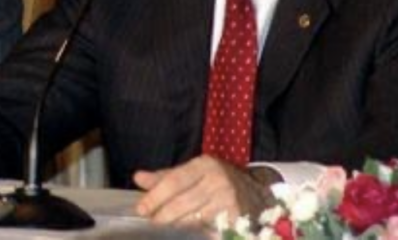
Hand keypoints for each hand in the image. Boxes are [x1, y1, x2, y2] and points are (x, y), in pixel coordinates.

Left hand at [133, 155, 277, 224]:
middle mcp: (218, 181)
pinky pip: (209, 231)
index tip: (141, 210)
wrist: (259, 192)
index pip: (174, 181)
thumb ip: (166, 177)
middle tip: (151, 224)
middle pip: (183, 202)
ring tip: (164, 231)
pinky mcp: (237, 221)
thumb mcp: (194, 171)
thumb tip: (138, 178)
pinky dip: (195, 234)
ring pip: (195, 219)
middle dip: (163, 216)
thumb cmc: (218, 180)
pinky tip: (186, 234)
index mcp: (204, 164)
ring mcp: (229, 202)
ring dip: (176, 227)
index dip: (156, 196)